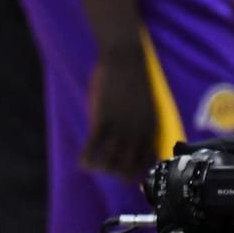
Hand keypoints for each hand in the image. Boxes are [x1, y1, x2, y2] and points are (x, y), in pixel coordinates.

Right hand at [84, 44, 158, 180]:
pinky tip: (82, 160)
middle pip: (125, 170)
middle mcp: (138, 133)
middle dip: (113, 172)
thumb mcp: (146, 108)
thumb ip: (141, 127)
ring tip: (91, 162)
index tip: (121, 168)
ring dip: (98, 167)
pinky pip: (92, 150)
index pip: (146, 165)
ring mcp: (121, 128)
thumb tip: (131, 144)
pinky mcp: (103, 120)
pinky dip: (85, 160)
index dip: (132, 172)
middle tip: (103, 165)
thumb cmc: (133, 80)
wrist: (125, 59)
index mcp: (151, 130)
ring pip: (108, 164)